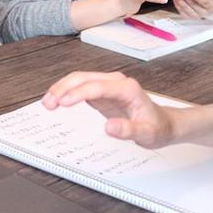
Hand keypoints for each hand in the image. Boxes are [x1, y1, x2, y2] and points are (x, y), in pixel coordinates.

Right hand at [42, 71, 174, 147]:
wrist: (164, 123)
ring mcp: (108, 85)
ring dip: (61, 89)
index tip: (63, 103)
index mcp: (126, 88)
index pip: (96, 86)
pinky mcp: (102, 92)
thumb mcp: (147, 134)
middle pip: (83, 78)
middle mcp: (116, 82)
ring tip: (48, 103)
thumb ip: (128, 130)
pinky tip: (57, 101)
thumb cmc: (157, 127)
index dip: (78, 93)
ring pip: (79, 80)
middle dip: (63, 88)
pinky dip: (66, 93)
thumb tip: (109, 127)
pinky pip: (81, 88)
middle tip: (49, 104)